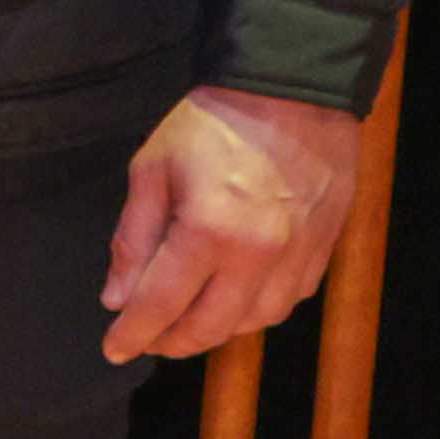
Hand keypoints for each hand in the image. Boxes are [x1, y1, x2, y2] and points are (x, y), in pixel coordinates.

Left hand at [105, 84, 363, 361]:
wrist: (293, 88)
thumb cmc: (214, 123)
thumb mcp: (153, 168)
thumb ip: (134, 238)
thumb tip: (118, 298)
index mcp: (208, 231)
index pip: (162, 305)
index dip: (134, 334)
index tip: (115, 350)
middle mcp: (258, 254)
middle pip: (210, 326)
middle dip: (172, 341)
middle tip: (148, 339)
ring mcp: (298, 254)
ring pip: (255, 322)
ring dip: (216, 330)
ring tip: (187, 321)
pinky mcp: (325, 246)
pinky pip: (289, 300)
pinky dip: (256, 310)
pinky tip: (233, 299)